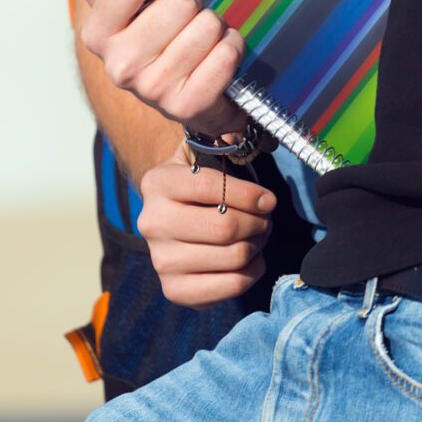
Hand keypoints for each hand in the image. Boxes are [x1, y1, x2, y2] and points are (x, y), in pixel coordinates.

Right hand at [28, 0, 242, 135]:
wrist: (184, 95)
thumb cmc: (149, 38)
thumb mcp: (112, 4)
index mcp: (96, 34)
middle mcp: (119, 66)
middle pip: (180, 2)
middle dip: (192, 4)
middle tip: (182, 21)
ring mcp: (153, 90)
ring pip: (208, 26)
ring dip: (213, 27)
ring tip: (198, 39)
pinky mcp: (188, 106)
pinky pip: (225, 54)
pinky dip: (231, 47)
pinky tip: (216, 55)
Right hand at [138, 158, 274, 307]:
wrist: (171, 220)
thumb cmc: (197, 186)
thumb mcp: (202, 156)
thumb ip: (221, 143)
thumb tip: (239, 131)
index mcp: (157, 184)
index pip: (211, 188)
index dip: (250, 195)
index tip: (269, 200)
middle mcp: (152, 223)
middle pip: (225, 228)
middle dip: (257, 223)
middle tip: (266, 220)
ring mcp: (161, 261)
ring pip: (232, 257)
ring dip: (257, 246)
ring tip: (257, 236)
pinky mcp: (173, 290)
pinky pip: (230, 286)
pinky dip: (251, 272)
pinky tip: (249, 259)